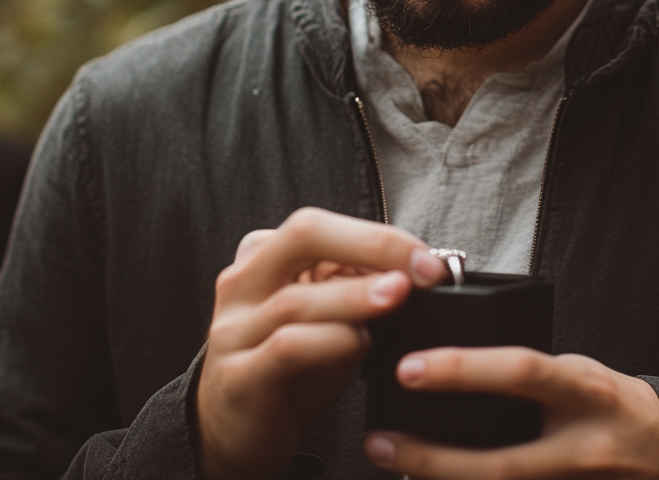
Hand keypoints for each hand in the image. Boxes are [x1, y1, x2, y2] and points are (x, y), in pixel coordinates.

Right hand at [196, 206, 446, 479]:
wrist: (236, 434)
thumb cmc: (290, 368)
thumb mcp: (326, 316)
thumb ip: (355, 286)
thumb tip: (416, 269)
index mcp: (264, 256)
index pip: (319, 224)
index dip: (377, 235)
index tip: (425, 258)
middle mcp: (243, 283)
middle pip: (303, 235)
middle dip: (370, 245)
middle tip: (419, 268)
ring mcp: (234, 330)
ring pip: (297, 298)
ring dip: (357, 296)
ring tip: (399, 297)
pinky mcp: (238, 378)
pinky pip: (288, 348)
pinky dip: (333, 341)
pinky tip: (361, 344)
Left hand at [363, 348, 658, 478]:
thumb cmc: (608, 397)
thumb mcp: (573, 368)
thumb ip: (526, 373)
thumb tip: (456, 368)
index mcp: (584, 390)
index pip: (520, 373)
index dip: (464, 370)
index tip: (410, 368)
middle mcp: (580, 445)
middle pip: (500, 463)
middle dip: (433, 458)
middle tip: (380, 443)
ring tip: (394, 466)